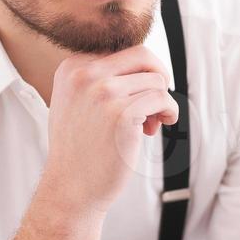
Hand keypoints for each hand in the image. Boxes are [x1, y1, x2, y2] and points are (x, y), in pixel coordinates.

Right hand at [44, 45, 178, 217]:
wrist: (72, 188)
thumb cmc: (80, 149)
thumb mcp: (76, 102)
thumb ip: (98, 79)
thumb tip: (145, 64)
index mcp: (72, 68)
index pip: (120, 51)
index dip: (136, 73)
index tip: (135, 97)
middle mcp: (84, 74)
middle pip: (142, 55)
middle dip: (158, 74)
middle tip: (157, 100)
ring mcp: (103, 92)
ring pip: (156, 79)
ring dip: (160, 102)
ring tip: (148, 124)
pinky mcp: (122, 113)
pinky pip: (162, 99)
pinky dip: (168, 112)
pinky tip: (155, 128)